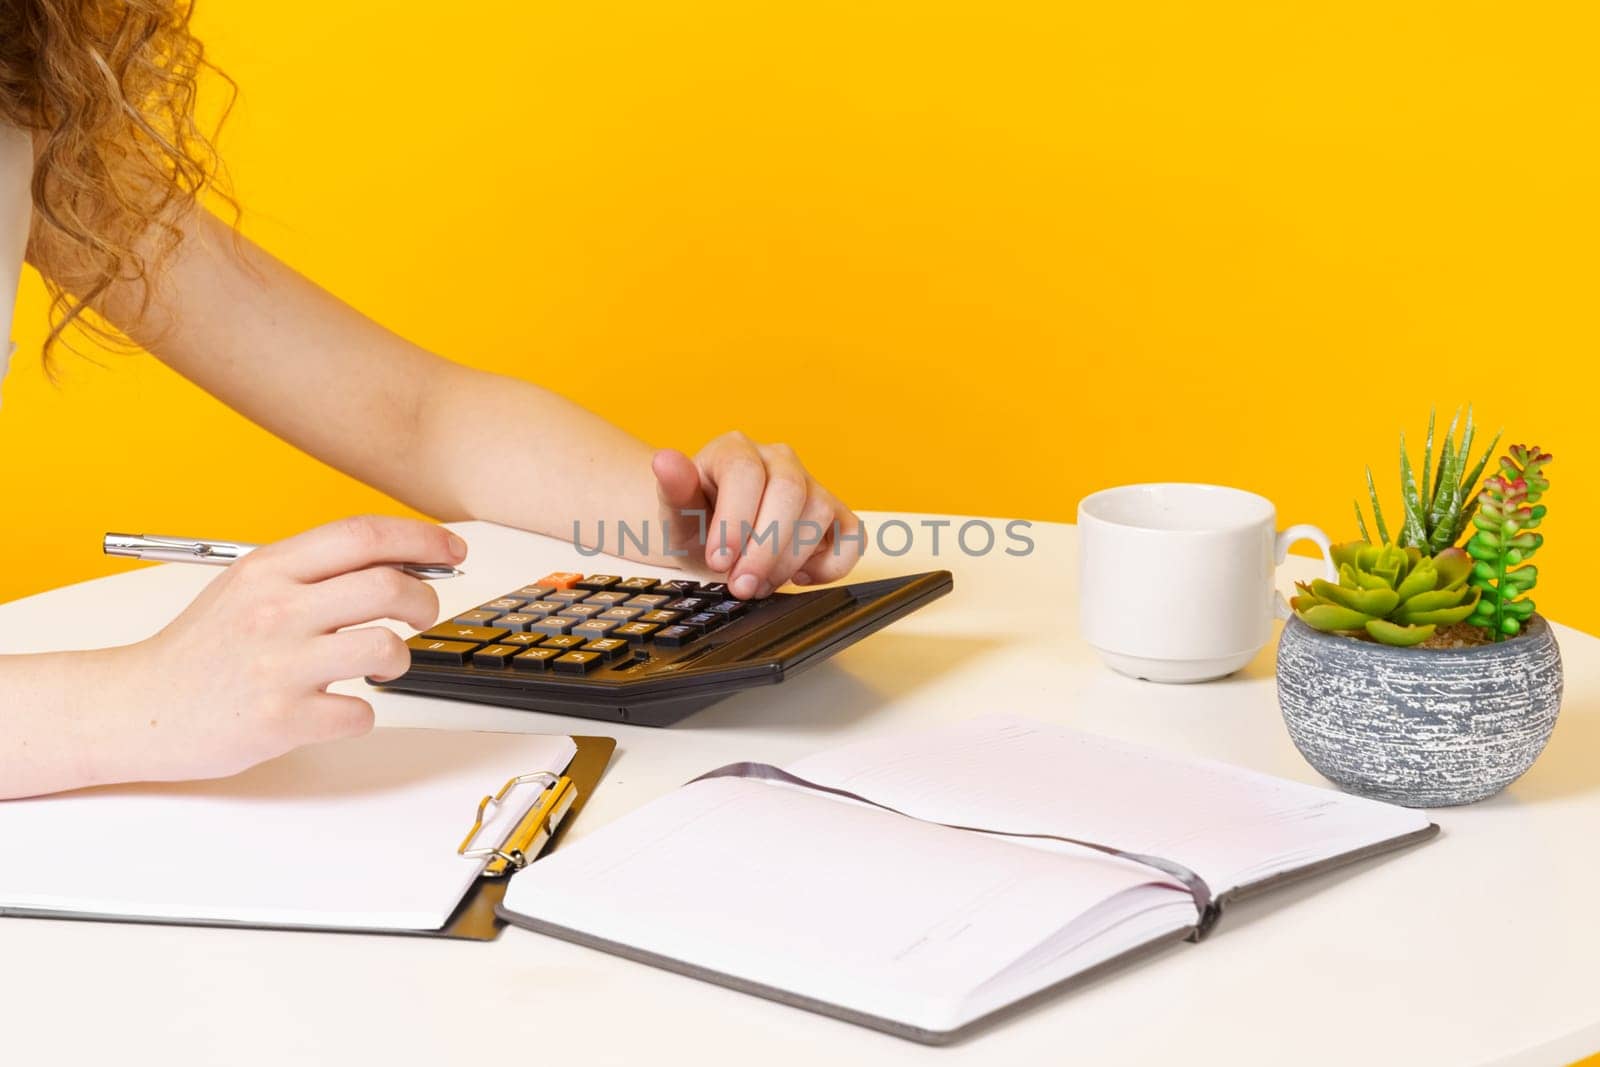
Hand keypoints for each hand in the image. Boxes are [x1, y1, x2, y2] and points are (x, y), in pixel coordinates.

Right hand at [103, 516, 465, 783]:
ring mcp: (278, 666)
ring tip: (381, 665)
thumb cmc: (202, 649)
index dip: (422, 538)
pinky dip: (363, 714)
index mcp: (269, 570)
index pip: (363, 535)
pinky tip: (339, 707)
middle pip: (387, 586)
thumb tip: (399, 560)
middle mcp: (275, 610)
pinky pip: (359, 713)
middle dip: (424, 600)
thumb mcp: (248, 587)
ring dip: (399, 658)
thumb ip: (313, 571)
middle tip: (420, 614)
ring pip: (384, 647)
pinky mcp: (280, 719)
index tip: (453, 551)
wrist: (138, 707)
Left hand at [653, 434, 863, 598]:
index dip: (735, 522)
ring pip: (819, 514)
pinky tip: (799, 576)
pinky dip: (832, 565)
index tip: (718, 561)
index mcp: (736, 449)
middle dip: (765, 548)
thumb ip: (673, 487)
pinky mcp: (834, 516)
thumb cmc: (695, 519)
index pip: (745, 474)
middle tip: (741, 585)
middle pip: (789, 492)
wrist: (708, 534)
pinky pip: (852, 536)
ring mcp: (811, 485)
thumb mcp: (674, 510)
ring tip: (757, 583)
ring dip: (789, 560)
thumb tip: (665, 460)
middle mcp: (779, 460)